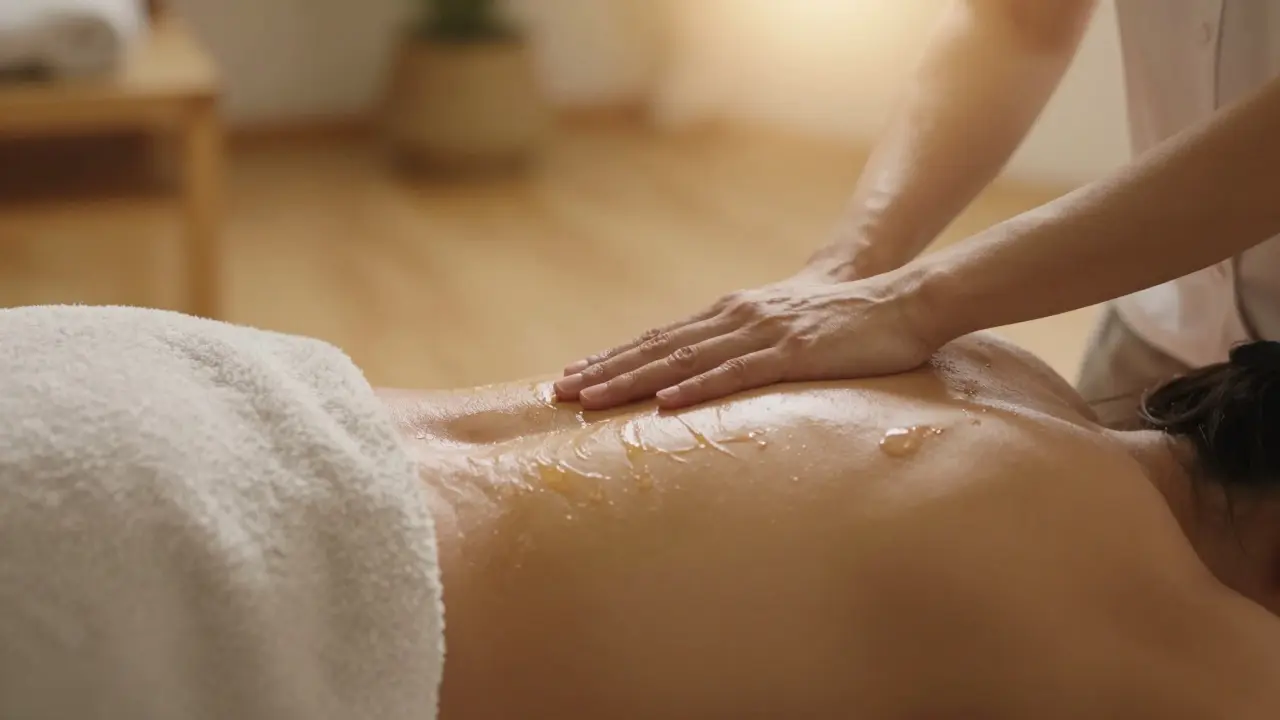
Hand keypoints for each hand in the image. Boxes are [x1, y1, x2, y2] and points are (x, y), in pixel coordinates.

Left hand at [553, 271, 938, 409]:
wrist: (900, 300)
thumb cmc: (843, 322)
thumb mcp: (783, 330)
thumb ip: (746, 349)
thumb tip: (711, 379)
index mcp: (732, 315)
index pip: (661, 340)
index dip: (614, 358)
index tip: (573, 376)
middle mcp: (736, 318)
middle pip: (658, 349)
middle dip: (606, 371)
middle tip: (560, 393)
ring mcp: (762, 334)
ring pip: (684, 360)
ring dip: (633, 380)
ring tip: (592, 399)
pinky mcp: (793, 353)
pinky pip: (736, 374)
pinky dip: (697, 388)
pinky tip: (665, 404)